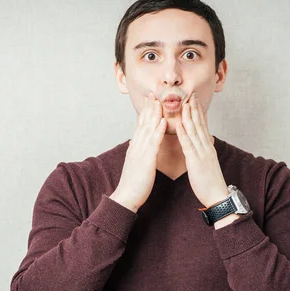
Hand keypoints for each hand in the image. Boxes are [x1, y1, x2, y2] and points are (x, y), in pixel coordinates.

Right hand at [109, 92, 166, 211]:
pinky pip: (153, 143)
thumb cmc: (132, 183)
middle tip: (153, 93)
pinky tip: (163, 121)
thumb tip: (133, 141)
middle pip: (143, 123)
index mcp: (136, 147)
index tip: (150, 100)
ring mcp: (140, 152)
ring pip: (148, 129)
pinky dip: (158, 131)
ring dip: (154, 114)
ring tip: (159, 101)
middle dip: (149, 108)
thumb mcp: (133, 163)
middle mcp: (137, 146)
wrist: (126, 197)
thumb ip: (134, 150)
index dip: (145, 112)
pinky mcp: (146, 160)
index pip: (141, 125)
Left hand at [175, 93, 228, 207]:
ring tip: (184, 103)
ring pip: (194, 131)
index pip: (202, 125)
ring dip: (188, 116)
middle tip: (190, 94)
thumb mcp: (209, 162)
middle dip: (194, 108)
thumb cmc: (211, 181)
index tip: (194, 100)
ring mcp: (202, 153)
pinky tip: (179, 124)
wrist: (217, 195)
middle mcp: (206, 147)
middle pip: (199, 124)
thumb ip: (206, 150)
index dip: (198, 112)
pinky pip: (189, 145)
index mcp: (207, 147)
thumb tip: (206, 141)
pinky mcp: (196, 161)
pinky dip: (183, 133)